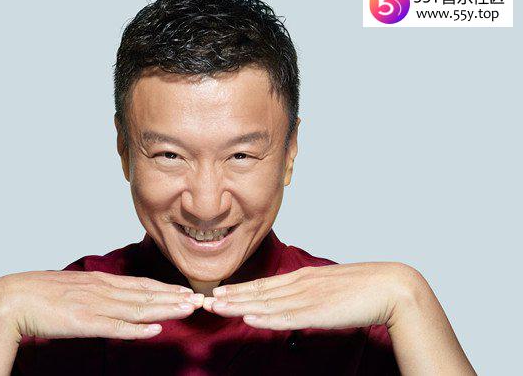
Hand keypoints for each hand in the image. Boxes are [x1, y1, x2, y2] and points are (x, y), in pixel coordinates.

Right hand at [0, 270, 204, 340]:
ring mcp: (95, 306)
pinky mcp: (84, 322)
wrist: (11, 298)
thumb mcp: (73, 288)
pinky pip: (116, 327)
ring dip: (165, 309)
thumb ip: (94, 293)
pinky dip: (137, 329)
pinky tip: (155, 330)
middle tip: (200, 300)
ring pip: (137, 308)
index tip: (185, 291)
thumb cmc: (39, 294)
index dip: (165, 288)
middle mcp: (102, 290)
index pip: (140, 284)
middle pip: (145, 294)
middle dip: (174, 298)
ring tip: (187, 310)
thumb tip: (112, 300)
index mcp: (99, 282)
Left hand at [203, 262, 419, 330]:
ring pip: (266, 303)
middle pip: (258, 292)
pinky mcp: (318, 312)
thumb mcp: (329, 287)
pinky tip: (248, 318)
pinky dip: (265, 318)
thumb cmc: (363, 288)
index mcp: (303, 277)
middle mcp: (300, 284)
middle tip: (205, 299)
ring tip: (216, 307)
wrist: (390, 286)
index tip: (219, 291)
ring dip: (238, 306)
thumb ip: (310, 294)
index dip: (239, 289)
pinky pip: (286, 317)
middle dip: (230, 296)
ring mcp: (307, 297)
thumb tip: (296, 302)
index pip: (264, 284)